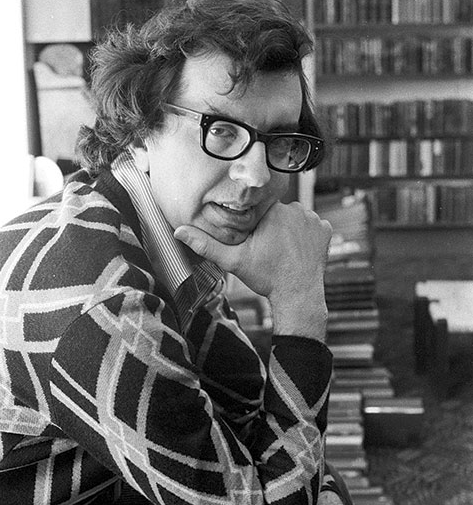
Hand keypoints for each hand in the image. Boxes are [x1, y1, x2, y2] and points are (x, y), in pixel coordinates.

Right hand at [175, 201, 331, 339]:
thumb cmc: (266, 277)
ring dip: (289, 228)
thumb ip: (207, 244)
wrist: (297, 296)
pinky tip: (298, 250)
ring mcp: (313, 219)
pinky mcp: (325, 229)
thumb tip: (180, 232)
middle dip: (272, 225)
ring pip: (295, 217)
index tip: (256, 240)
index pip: (260, 208)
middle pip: (277, 211)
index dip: (256, 224)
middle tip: (269, 248)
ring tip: (283, 249)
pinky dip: (306, 235)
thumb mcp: (233, 261)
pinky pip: (312, 225)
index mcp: (271, 211)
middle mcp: (295, 209)